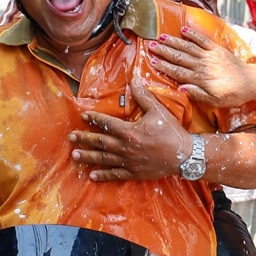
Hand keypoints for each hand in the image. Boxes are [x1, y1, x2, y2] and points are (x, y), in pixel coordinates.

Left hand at [70, 81, 192, 181]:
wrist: (184, 155)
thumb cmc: (172, 132)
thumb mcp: (158, 111)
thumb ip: (144, 97)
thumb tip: (134, 80)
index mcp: (129, 131)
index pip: (106, 123)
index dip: (94, 119)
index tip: (83, 116)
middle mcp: (125, 147)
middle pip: (100, 142)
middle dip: (84, 139)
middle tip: (71, 137)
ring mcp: (129, 161)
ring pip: (104, 158)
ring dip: (88, 156)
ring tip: (74, 155)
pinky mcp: (134, 173)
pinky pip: (115, 174)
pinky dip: (103, 175)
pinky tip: (92, 176)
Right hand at [148, 24, 255, 106]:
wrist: (251, 82)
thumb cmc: (233, 94)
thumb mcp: (215, 101)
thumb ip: (198, 94)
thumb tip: (181, 88)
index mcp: (200, 79)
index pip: (177, 71)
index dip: (164, 66)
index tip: (152, 61)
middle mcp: (202, 65)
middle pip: (179, 57)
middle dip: (164, 50)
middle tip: (150, 45)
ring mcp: (210, 55)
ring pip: (188, 47)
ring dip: (174, 41)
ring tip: (161, 36)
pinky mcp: (217, 49)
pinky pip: (203, 40)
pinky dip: (193, 35)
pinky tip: (184, 30)